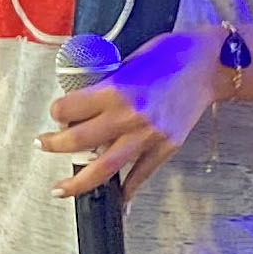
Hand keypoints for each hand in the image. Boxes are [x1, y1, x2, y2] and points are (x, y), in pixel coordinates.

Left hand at [40, 27, 221, 196]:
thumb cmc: (170, 54)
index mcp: (117, 89)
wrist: (209, 66)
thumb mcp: (130, 61)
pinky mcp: (166, 147)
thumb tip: (83, 102)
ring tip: (60, 189)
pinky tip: (115, 199)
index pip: (70, 108)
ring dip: (78, 182)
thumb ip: (107, 84)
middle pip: (79, 141)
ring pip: (104, 168)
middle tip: (43, 145)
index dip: (57, 110)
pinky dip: (126, 190)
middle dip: (54, 145)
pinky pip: (140, 175)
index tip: (56, 112)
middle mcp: (130, 116)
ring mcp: (149, 135)